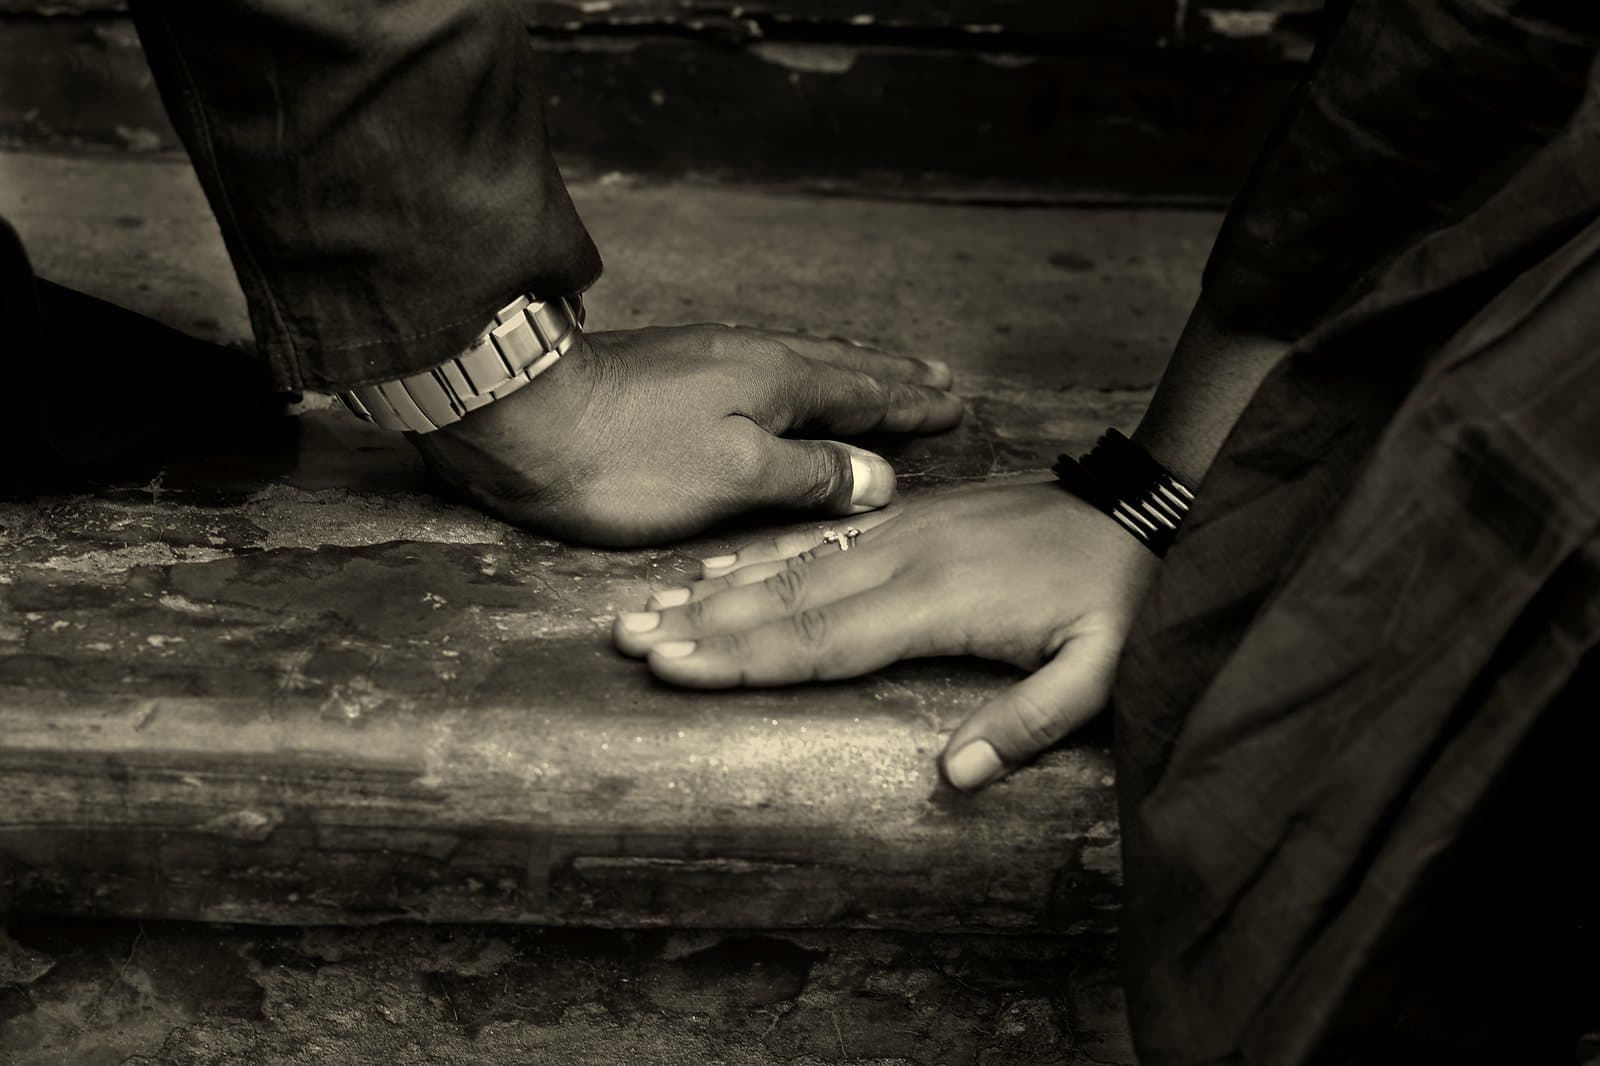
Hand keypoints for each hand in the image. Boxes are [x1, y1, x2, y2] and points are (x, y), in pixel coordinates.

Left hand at [411, 324, 961, 545]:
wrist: (519, 415)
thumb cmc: (625, 458)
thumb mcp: (732, 478)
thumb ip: (809, 475)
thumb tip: (878, 476)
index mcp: (778, 383)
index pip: (866, 395)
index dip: (912, 405)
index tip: (955, 406)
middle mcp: (752, 358)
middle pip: (841, 366)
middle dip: (893, 376)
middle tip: (939, 377)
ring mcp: (709, 359)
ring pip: (802, 359)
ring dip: (850, 366)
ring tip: (880, 366)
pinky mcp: (671, 370)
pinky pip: (764, 364)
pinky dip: (799, 369)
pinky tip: (783, 375)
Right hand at [610, 480, 1160, 789]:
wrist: (1152, 508)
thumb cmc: (1124, 599)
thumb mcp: (1103, 671)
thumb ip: (1028, 724)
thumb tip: (952, 779)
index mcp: (941, 601)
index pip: (823, 638)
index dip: (744, 657)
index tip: (676, 668)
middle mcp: (907, 559)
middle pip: (786, 598)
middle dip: (702, 624)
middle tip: (625, 638)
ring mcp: (905, 531)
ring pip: (793, 563)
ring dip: (715, 588)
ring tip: (648, 606)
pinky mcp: (913, 518)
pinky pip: (823, 535)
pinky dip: (764, 552)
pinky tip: (720, 567)